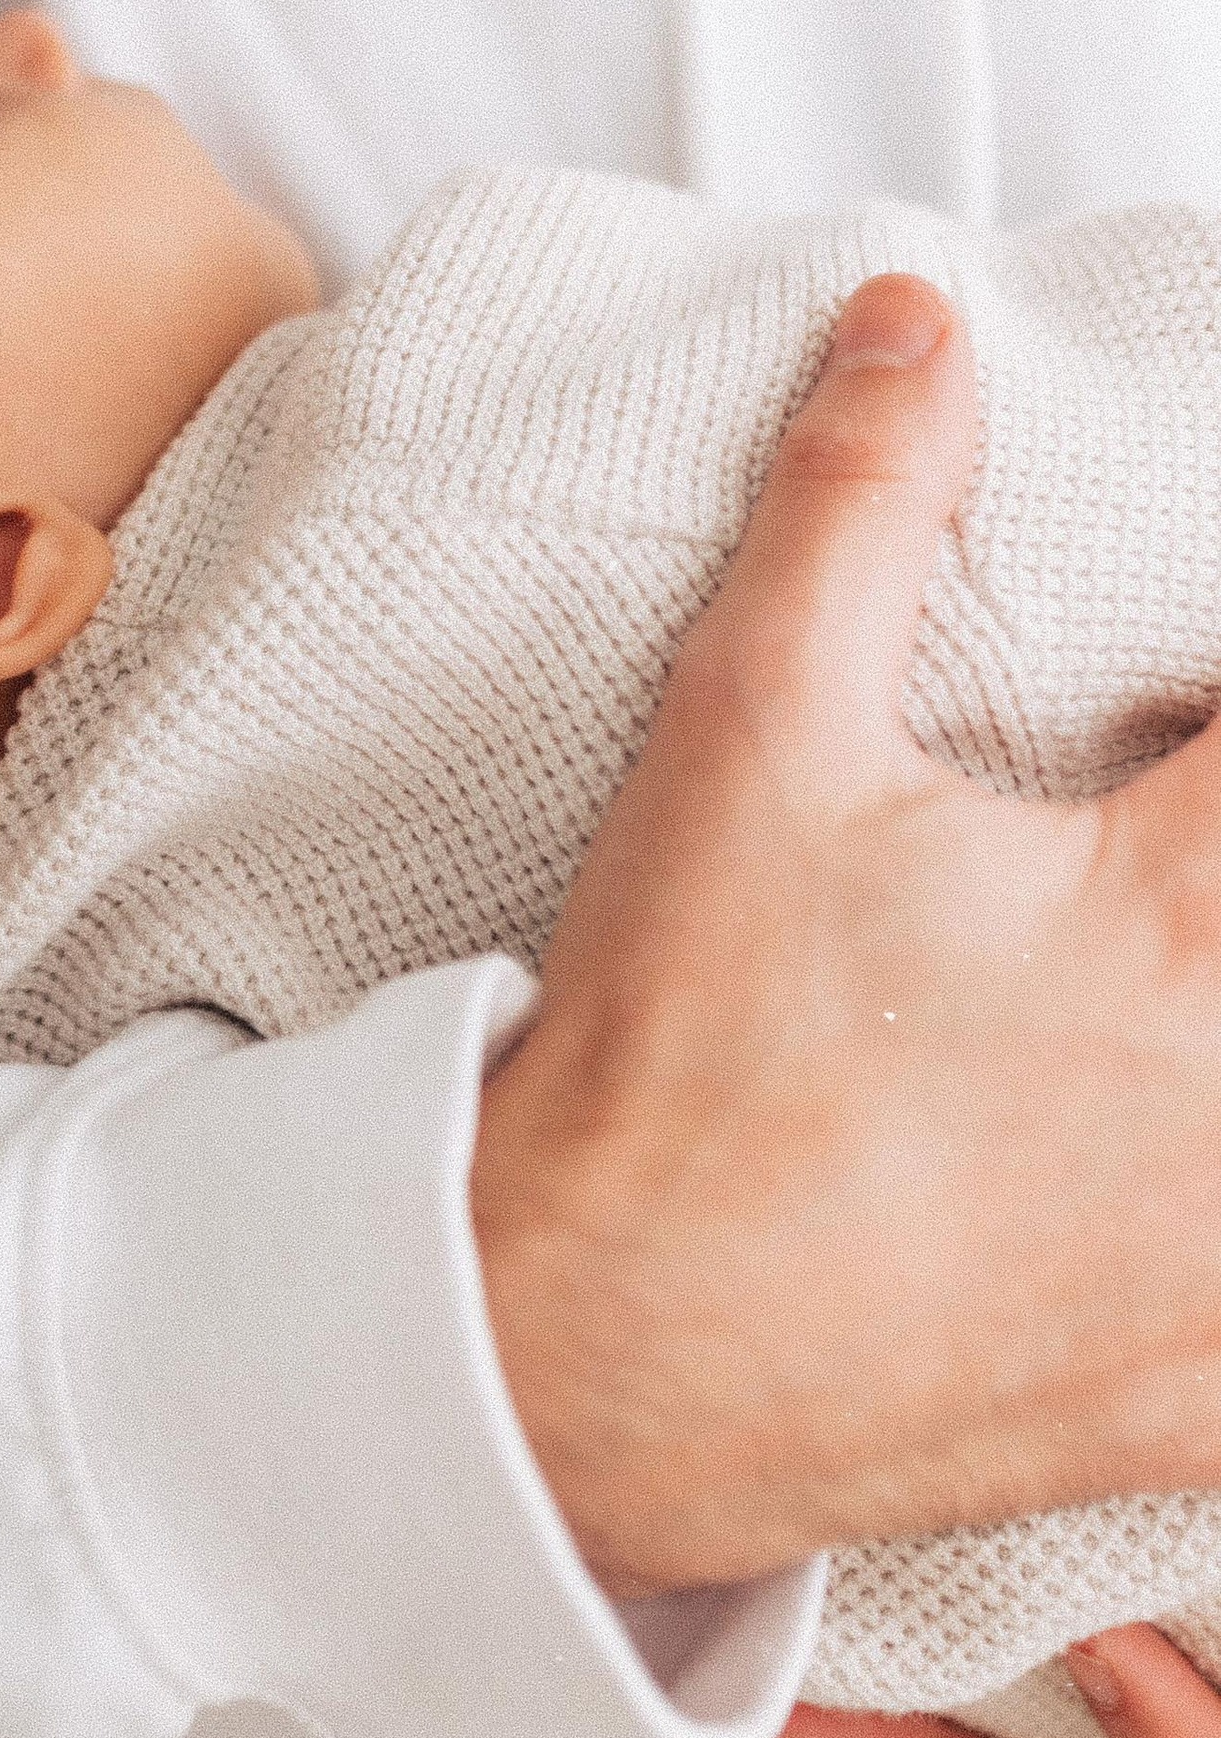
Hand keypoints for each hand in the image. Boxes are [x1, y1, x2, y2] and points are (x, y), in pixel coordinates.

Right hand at [470, 275, 1220, 1598]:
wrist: (579, 1346)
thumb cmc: (671, 1052)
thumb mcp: (748, 734)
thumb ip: (857, 510)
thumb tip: (911, 333)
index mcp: (1182, 916)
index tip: (1178, 732)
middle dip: (1207, 856)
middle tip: (1139, 847)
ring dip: (1208, 1022)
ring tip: (1123, 1007)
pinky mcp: (1196, 1403)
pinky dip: (1199, 1242)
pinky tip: (1125, 1187)